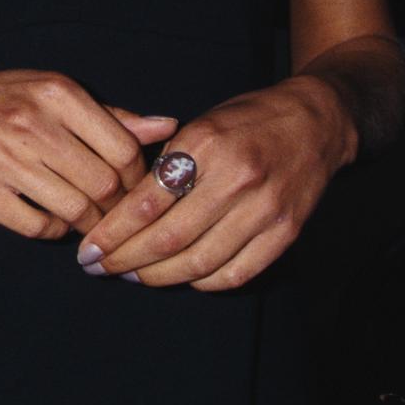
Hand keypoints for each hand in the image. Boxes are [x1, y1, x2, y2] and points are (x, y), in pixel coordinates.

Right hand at [0, 66, 175, 241]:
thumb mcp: (51, 93)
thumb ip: (110, 116)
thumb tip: (169, 127)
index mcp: (55, 92)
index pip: (124, 150)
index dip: (135, 179)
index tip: (127, 187)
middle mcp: (29, 121)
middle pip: (103, 185)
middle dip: (114, 207)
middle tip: (108, 211)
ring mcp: (0, 157)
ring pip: (74, 210)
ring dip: (86, 223)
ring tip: (83, 217)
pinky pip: (37, 227)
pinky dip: (53, 230)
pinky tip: (49, 216)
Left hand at [75, 74, 353, 290]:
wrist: (315, 122)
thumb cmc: (245, 121)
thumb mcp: (199, 126)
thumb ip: (164, 164)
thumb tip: (121, 211)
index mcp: (206, 145)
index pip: (147, 202)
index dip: (113, 233)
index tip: (89, 250)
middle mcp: (236, 179)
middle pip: (170, 239)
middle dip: (127, 261)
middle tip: (101, 269)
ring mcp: (265, 209)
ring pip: (200, 263)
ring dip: (159, 277)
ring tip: (134, 277)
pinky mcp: (285, 232)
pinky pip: (236, 273)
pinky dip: (203, 282)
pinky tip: (183, 277)